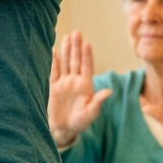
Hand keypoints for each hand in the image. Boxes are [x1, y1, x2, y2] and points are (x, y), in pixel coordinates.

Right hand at [48, 31, 111, 145]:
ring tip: (67, 37)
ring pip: (65, 63)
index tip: (87, 43)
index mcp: (86, 86)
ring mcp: (64, 83)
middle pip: (75, 61)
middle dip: (76, 47)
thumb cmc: (79, 123)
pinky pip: (53, 71)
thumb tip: (109, 91)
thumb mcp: (90, 113)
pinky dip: (53, 61)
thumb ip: (98, 102)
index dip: (86, 55)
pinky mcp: (54, 87)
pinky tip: (54, 51)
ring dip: (66, 50)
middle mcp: (75, 81)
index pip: (86, 66)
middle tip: (77, 33)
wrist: (63, 130)